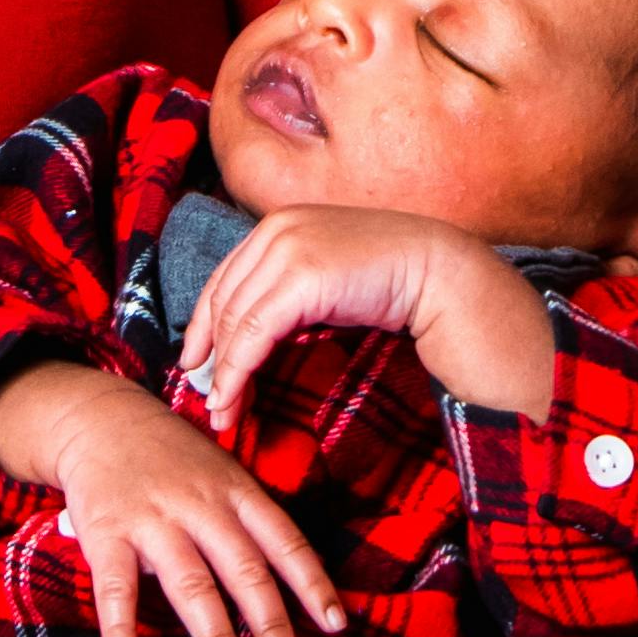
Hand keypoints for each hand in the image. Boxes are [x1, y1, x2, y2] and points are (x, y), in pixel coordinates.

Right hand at [38, 378, 346, 636]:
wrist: (100, 417)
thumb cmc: (170, 456)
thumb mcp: (221, 471)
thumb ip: (247, 519)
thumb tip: (288, 580)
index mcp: (235, 491)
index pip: (283, 540)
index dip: (312, 582)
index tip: (334, 624)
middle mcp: (201, 505)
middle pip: (244, 569)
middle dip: (270, 623)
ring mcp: (154, 519)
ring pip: (191, 584)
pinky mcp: (107, 532)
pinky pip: (115, 588)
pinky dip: (121, 631)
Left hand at [174, 205, 556, 435]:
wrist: (439, 273)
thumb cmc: (388, 282)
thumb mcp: (326, 280)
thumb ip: (287, 295)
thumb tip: (248, 340)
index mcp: (278, 224)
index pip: (223, 280)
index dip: (203, 327)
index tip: (198, 366)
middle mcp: (276, 229)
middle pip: (222, 302)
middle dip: (209, 357)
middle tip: (208, 400)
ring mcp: (287, 249)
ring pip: (233, 321)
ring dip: (223, 374)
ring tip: (222, 412)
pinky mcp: (300, 278)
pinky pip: (253, 333)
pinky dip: (238, 371)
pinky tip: (235, 397)